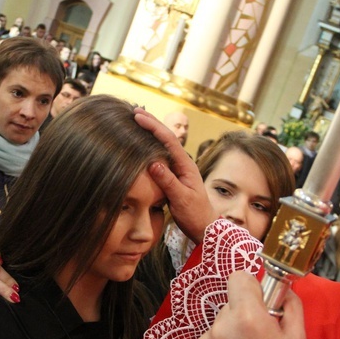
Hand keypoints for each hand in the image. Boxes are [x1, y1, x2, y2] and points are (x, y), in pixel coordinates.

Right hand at [134, 107, 215, 243]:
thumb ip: (168, 182)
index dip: (153, 126)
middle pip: (166, 138)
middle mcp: (182, 163)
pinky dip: (150, 148)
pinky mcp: (173, 177)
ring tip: (137, 122)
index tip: (138, 117)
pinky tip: (142, 146)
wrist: (204, 227)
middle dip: (152, 123)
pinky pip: (160, 157)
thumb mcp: (181, 199)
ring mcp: (178, 169)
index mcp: (185, 165)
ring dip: (151, 133)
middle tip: (134, 111)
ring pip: (162, 146)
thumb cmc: (195, 214)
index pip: (168, 140)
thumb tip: (153, 163)